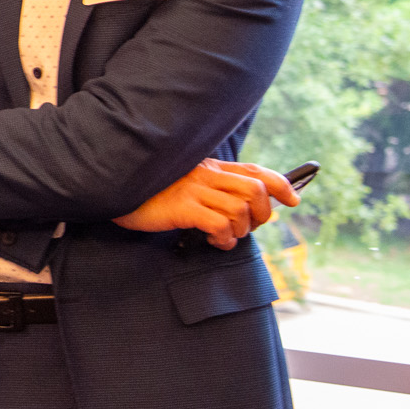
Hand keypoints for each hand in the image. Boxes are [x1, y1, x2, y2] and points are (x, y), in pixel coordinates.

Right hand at [114, 158, 297, 249]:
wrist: (114, 191)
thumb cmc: (150, 194)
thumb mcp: (185, 185)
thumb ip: (211, 189)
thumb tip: (244, 206)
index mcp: (208, 167)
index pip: (256, 170)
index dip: (281, 184)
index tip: (295, 198)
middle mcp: (205, 174)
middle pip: (256, 190)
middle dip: (263, 214)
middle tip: (250, 227)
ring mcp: (194, 190)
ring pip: (241, 210)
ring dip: (241, 231)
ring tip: (225, 237)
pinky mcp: (183, 207)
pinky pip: (220, 225)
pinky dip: (224, 239)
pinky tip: (213, 242)